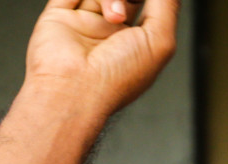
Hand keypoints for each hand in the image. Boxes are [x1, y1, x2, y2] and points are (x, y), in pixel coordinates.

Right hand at [24, 0, 177, 114]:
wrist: (75, 90)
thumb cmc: (116, 80)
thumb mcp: (160, 41)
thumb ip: (167, 6)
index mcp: (137, 44)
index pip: (149, 7)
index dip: (154, 0)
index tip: (155, 0)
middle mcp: (111, 34)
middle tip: (128, 6)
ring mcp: (85, 24)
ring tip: (115, 16)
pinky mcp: (60, 16)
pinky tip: (91, 3)